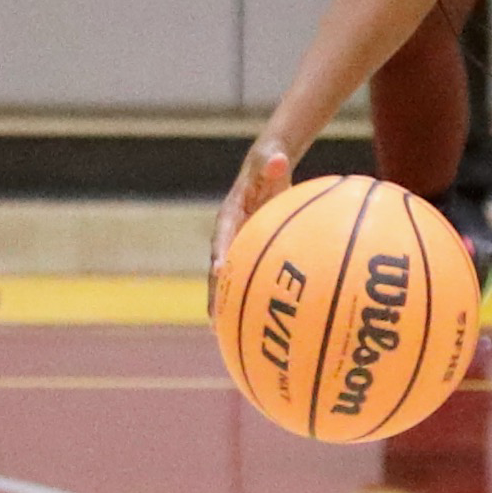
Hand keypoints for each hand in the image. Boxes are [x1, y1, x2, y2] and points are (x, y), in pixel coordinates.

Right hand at [209, 145, 292, 309]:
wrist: (268, 165)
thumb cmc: (271, 163)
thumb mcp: (272, 159)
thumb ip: (273, 162)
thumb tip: (277, 160)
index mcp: (230, 212)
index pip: (223, 235)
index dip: (221, 253)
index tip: (220, 271)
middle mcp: (227, 231)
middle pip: (217, 265)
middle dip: (214, 292)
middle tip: (213, 319)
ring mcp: (235, 242)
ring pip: (225, 277)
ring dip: (221, 302)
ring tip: (220, 333)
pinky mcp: (246, 249)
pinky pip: (243, 275)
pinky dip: (242, 296)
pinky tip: (247, 322)